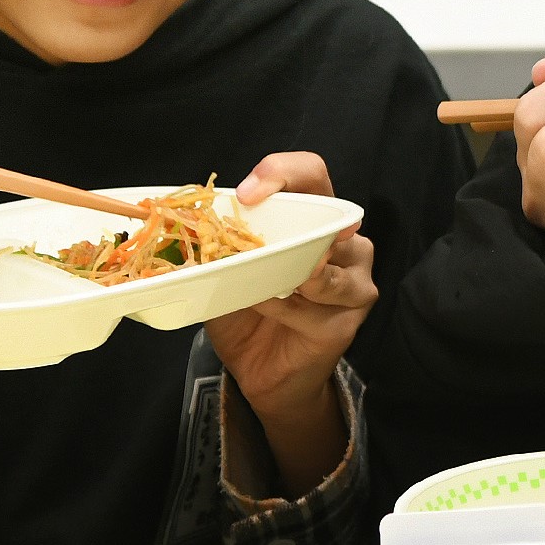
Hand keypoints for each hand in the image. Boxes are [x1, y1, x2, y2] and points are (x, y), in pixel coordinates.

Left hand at [205, 153, 376, 495]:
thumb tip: (190, 221)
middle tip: (248, 245)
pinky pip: (315, 302)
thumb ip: (226, 242)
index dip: (283, 173)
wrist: (261, 371)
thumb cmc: (250, 311)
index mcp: (316, 219)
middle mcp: (346, 243)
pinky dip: (283, 306)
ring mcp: (355, 278)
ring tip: (258, 289)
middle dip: (284, 230)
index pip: (312, 174)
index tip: (247, 193)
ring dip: (281, 276)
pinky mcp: (350, 314)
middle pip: (329, 217)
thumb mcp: (230, 268)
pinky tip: (268, 311)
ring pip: (323, 265)